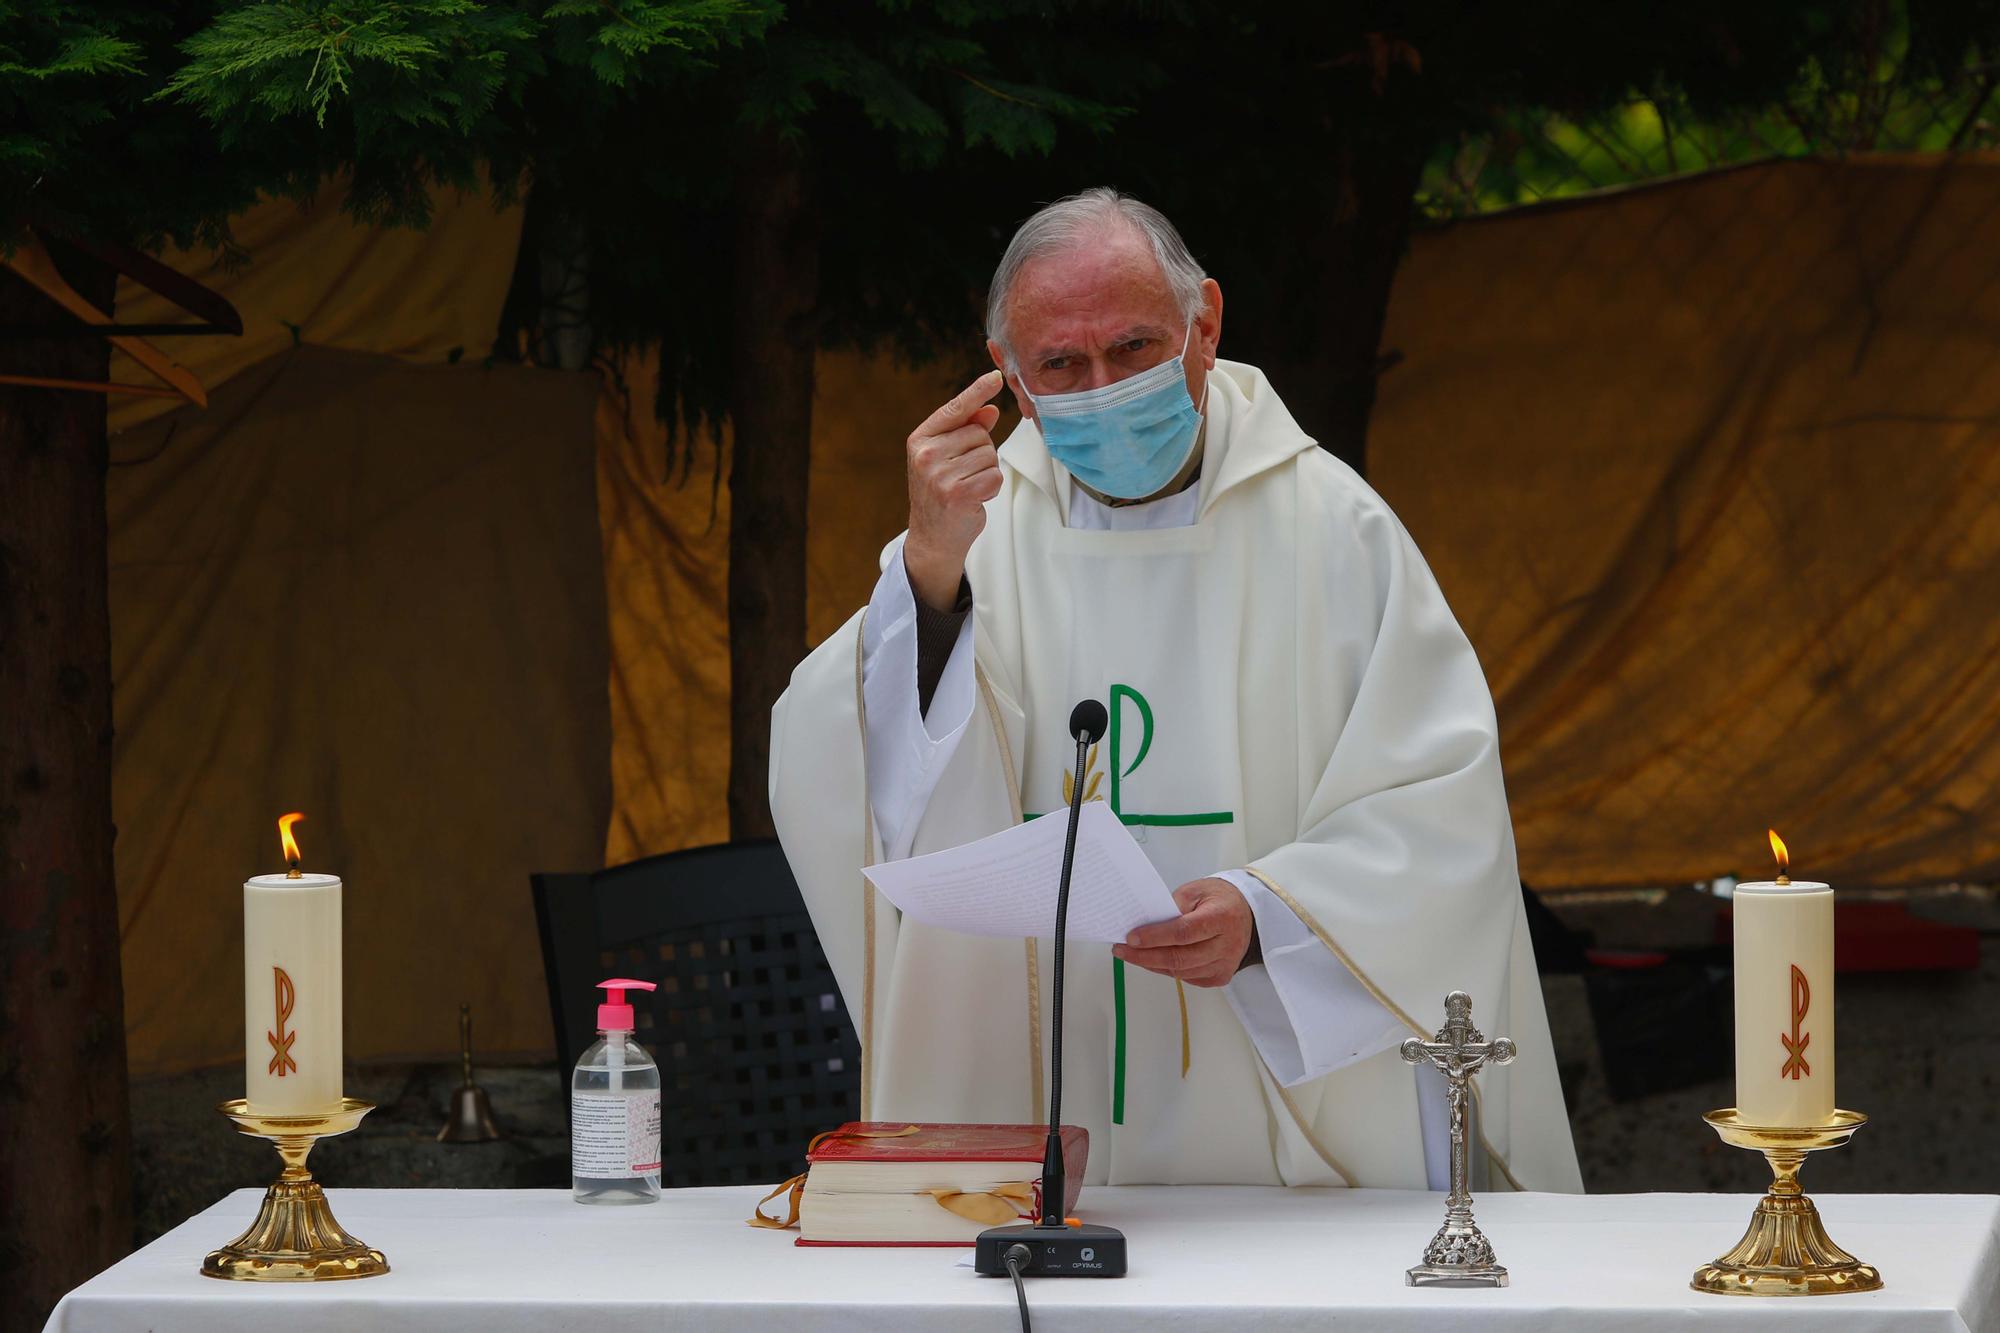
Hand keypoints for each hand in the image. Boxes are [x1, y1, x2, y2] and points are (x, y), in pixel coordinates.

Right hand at [904, 369, 1003, 609]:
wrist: (932, 538)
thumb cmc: (941, 493)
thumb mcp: (946, 458)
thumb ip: (966, 431)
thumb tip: (990, 410)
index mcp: (920, 439)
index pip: (955, 409)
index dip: (977, 391)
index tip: (996, 376)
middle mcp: (926, 454)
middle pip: (980, 434)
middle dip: (981, 454)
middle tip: (962, 475)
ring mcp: (940, 475)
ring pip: (989, 456)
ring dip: (986, 473)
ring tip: (966, 488)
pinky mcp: (957, 494)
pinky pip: (994, 477)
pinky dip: (990, 489)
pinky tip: (973, 499)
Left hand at [1113, 877, 1257, 988]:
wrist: (1248, 915)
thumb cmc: (1220, 900)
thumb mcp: (1197, 890)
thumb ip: (1173, 905)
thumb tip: (1145, 924)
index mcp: (1222, 918)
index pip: (1184, 932)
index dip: (1155, 936)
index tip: (1131, 937)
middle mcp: (1227, 945)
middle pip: (1180, 957)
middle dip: (1145, 956)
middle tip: (1121, 950)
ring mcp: (1225, 964)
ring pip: (1181, 971)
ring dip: (1152, 964)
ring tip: (1131, 955)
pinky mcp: (1220, 977)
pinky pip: (1187, 977)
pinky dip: (1166, 970)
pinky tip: (1151, 960)